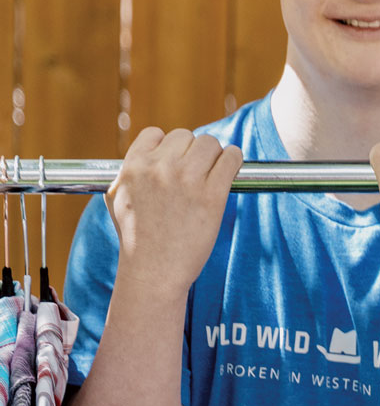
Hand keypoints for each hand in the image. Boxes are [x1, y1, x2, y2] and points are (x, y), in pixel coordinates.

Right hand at [105, 127, 242, 300]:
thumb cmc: (136, 239)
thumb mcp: (117, 199)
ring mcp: (186, 180)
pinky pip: (231, 159)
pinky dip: (234, 160)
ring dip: (215, 156)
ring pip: (210, 144)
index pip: (156, 134)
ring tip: (213, 173)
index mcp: (133, 167)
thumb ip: (127, 173)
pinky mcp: (212, 194)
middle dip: (193, 152)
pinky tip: (232, 168)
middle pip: (187, 137)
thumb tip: (142, 156)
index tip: (176, 161)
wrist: (154, 271)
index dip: (168, 146)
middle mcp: (159, 169)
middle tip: (196, 172)